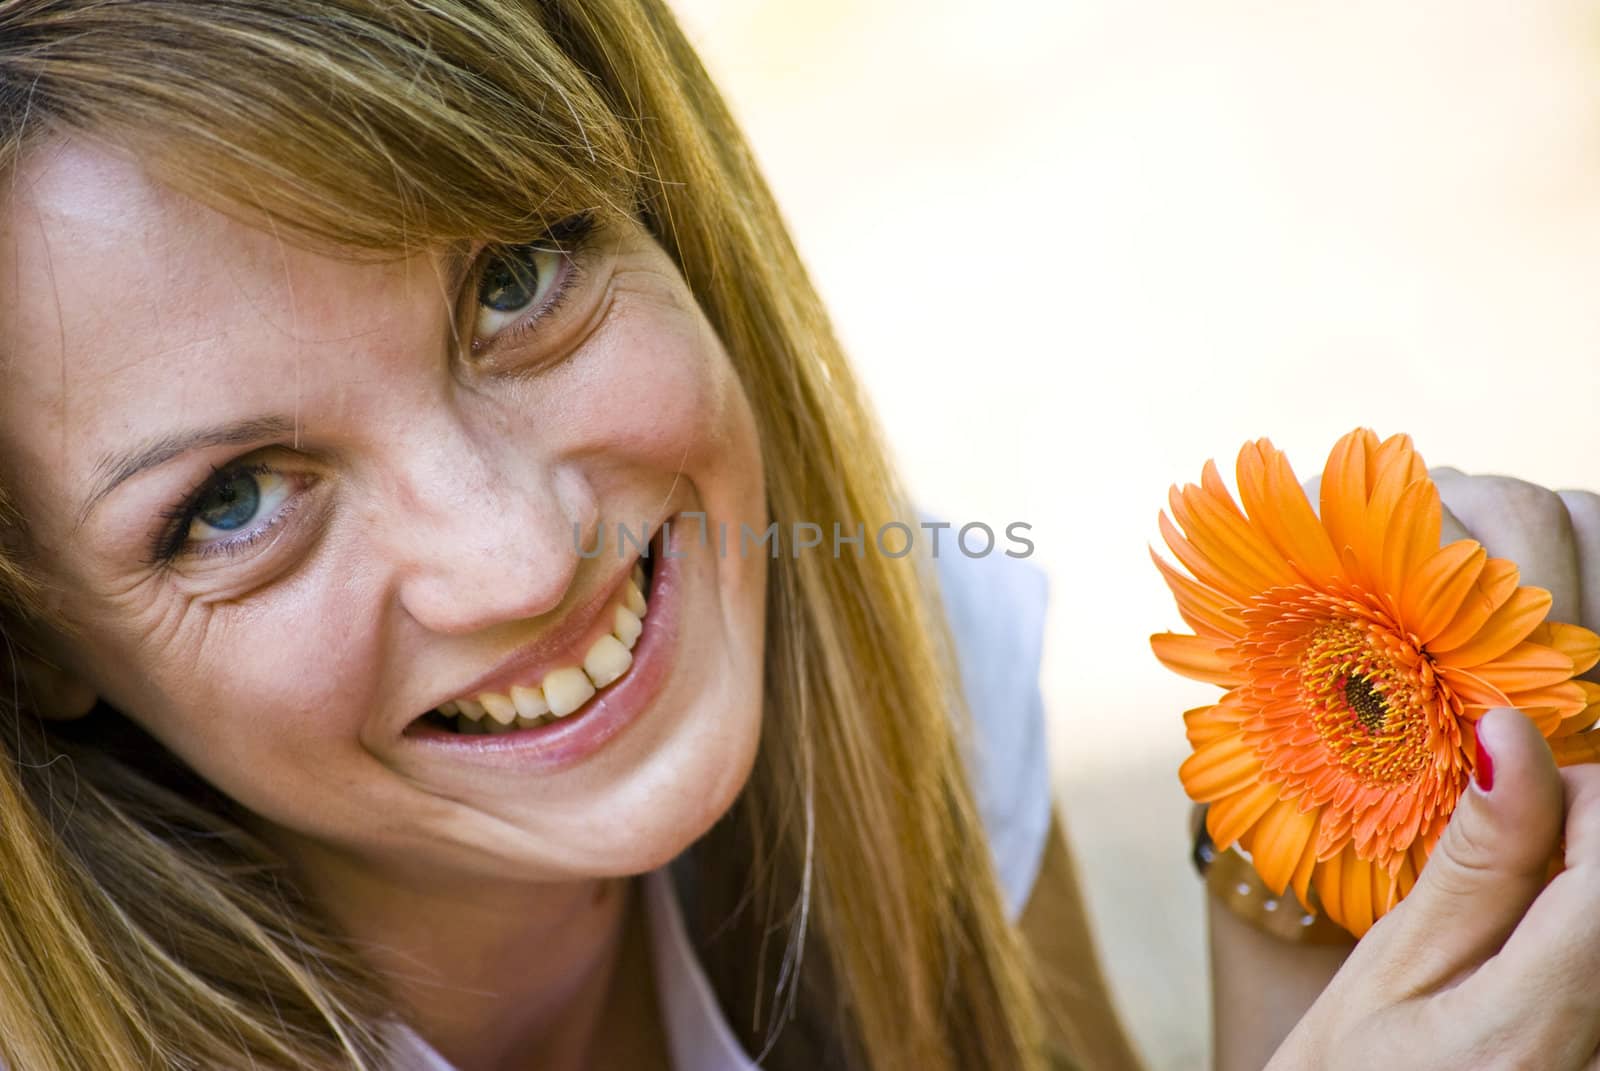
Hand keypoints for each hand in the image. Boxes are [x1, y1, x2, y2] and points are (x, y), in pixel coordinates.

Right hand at [1268, 470, 1599, 1067]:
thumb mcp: (1386, 976)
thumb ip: (1473, 863)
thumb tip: (1521, 735)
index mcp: (1549, 1012)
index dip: (1572, 782)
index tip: (1506, 773)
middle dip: (1581, 824)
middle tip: (1514, 819)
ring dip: (1576, 869)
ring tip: (1517, 869)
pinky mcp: (1596, 1044)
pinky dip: (1575, 919)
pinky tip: (1530, 918)